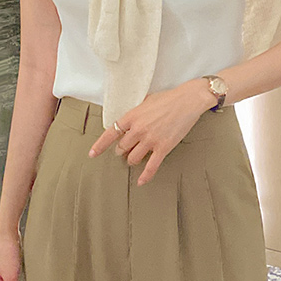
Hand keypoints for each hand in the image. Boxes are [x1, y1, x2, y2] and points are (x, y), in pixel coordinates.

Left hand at [88, 78, 215, 185]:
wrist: (188, 101)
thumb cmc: (168, 98)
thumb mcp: (146, 100)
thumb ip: (135, 112)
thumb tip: (128, 119)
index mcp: (132, 117)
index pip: (110, 133)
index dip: (100, 145)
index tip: (92, 154)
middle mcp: (138, 129)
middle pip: (122, 148)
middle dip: (122, 150)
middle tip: (125, 150)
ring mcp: (150, 140)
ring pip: (133, 158)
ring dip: (132, 160)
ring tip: (135, 157)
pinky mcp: (163, 148)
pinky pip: (151, 167)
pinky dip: (145, 176)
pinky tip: (141, 182)